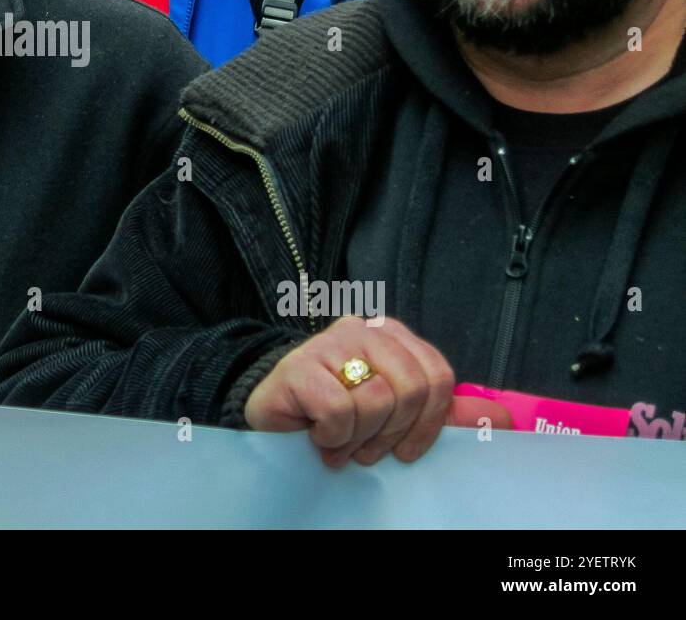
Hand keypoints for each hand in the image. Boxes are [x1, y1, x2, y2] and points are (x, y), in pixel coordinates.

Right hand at [244, 316, 510, 466]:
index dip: (430, 423)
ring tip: (340, 442)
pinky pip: (338, 410)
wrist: (273, 414)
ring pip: (377, 400)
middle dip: (392, 432)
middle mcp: (363, 329)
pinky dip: (332, 436)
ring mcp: (327, 343)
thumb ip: (447, 413)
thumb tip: (505, 418)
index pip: (438, 375)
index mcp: (392, 335)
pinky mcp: (297, 367)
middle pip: (412, 389)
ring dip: (358, 438)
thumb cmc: (338, 413)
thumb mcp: (398, 415)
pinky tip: (318, 436)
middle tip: (368, 448)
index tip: (407, 449)